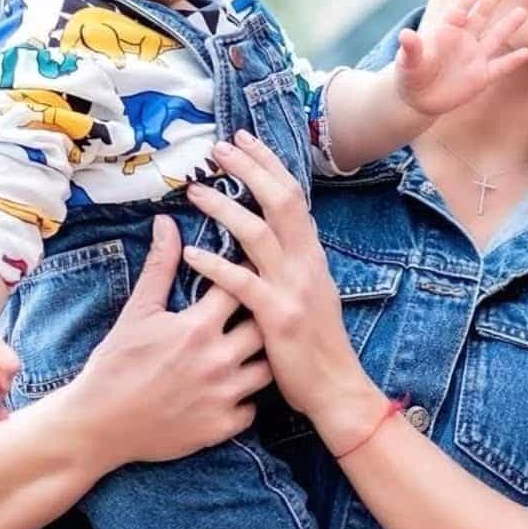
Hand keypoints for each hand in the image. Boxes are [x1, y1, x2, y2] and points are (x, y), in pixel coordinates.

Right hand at [67, 215, 272, 468]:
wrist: (95, 425)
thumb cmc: (114, 364)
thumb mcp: (137, 312)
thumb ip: (160, 266)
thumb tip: (167, 221)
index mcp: (198, 327)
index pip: (242, 286)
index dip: (248, 276)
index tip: (251, 272)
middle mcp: (217, 360)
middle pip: (265, 326)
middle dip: (263, 317)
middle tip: (257, 312)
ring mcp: (223, 396)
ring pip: (267, 369)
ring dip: (262, 359)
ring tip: (251, 351)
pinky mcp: (222, 427)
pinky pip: (254, 408)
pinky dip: (248, 399)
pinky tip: (237, 389)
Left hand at [184, 130, 385, 454]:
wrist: (336, 388)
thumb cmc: (315, 345)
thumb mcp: (310, 295)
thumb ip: (292, 264)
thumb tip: (272, 237)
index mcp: (311, 256)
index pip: (292, 196)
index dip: (268, 164)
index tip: (244, 140)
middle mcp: (306, 264)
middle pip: (279, 201)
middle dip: (250, 169)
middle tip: (219, 148)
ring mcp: (293, 289)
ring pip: (259, 234)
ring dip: (226, 207)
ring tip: (196, 192)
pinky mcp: (276, 317)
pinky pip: (242, 283)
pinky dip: (215, 264)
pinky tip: (191, 253)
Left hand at [393, 0, 527, 116]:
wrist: (418, 98)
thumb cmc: (410, 74)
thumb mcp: (408, 62)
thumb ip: (411, 49)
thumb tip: (404, 34)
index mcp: (445, 31)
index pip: (459, 9)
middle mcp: (463, 40)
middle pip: (480, 16)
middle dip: (491, 0)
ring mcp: (474, 58)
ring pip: (495, 38)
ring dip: (509, 26)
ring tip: (522, 12)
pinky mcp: (481, 77)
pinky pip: (500, 67)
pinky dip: (512, 61)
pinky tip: (526, 53)